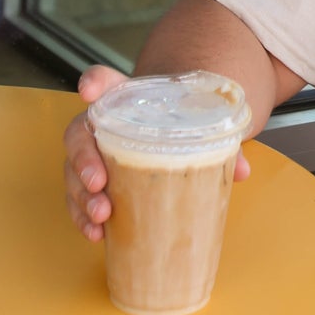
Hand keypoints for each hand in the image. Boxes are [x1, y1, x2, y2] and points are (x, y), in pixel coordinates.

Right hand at [62, 65, 252, 241]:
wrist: (169, 132)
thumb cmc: (178, 125)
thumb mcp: (199, 127)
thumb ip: (220, 143)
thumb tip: (242, 170)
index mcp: (126, 100)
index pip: (104, 81)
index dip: (93, 82)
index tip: (89, 91)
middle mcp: (102, 125)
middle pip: (78, 134)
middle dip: (83, 160)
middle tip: (99, 183)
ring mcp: (93, 155)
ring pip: (72, 171)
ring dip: (81, 196)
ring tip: (101, 216)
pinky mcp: (92, 183)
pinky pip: (77, 199)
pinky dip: (82, 217)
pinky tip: (96, 233)